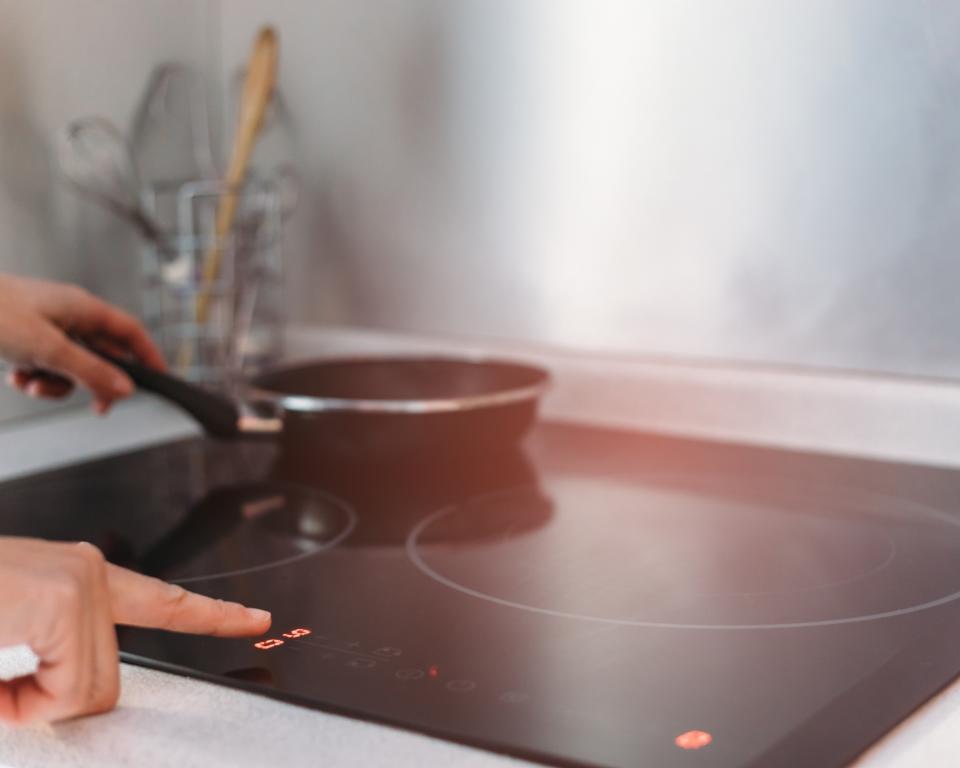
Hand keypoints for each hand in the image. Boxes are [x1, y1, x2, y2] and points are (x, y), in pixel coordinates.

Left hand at [0, 274, 164, 412]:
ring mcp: (46, 328)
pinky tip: (17, 376)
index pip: (130, 332)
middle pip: (101, 355)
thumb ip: (90, 371)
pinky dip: (34, 378)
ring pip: (71, 366)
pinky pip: (46, 367)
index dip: (148, 355)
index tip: (159, 379)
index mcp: (82, 308)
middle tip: (97, 406)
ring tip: (33, 382)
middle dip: (93, 381)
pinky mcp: (25, 340)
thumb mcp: (48, 349)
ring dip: (56, 383)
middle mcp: (68, 316)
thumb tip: (124, 389)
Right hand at [0, 537, 270, 724]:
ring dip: (27, 705)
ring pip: (88, 691)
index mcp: (77, 579)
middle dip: (48, 703)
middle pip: (109, 680)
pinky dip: (19, 704)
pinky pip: (65, 690)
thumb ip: (48, 663)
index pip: (161, 599)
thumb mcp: (8, 641)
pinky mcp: (64, 599)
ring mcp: (80, 582)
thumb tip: (69, 698)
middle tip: (1, 682)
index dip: (212, 615)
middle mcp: (88, 572)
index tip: (256, 620)